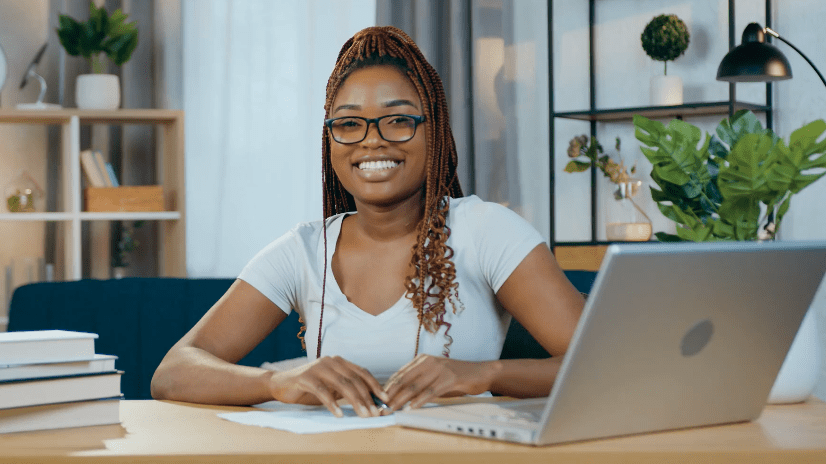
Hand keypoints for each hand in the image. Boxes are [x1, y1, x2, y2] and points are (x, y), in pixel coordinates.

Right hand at [268, 356, 388, 417]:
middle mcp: (331, 361)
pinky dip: (332, 403)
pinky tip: (339, 414)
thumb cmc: (310, 387)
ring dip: (355, 401)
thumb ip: (348, 390)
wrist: (281, 384)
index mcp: (340, 362)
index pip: (362, 372)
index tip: (385, 399)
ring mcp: (318, 367)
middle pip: (354, 380)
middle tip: (374, 413)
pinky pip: (322, 390)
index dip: (375, 385)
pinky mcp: (306, 376)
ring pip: (342, 384)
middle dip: (366, 398)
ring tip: (363, 415)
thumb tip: (371, 402)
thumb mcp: (332, 388)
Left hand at [383, 355, 493, 411]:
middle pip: (405, 379)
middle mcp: (428, 361)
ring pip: (415, 386)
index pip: (400, 374)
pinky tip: (412, 408)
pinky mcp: (450, 378)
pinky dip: (419, 401)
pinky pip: (431, 391)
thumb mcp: (435, 376)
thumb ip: (419, 383)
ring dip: (402, 399)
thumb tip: (400, 397)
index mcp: (422, 360)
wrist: (480, 373)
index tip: (379, 399)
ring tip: (392, 409)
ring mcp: (439, 369)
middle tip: (382, 407)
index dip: (388, 387)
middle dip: (392, 394)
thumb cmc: (456, 377)